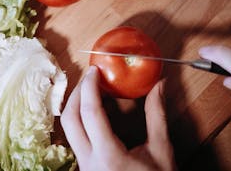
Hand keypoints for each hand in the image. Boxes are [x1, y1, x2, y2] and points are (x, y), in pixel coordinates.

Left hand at [61, 66, 175, 170]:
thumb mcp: (162, 151)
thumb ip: (157, 116)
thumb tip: (160, 85)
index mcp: (108, 156)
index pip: (90, 113)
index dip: (90, 87)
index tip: (95, 70)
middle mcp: (89, 162)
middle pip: (69, 119)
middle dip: (77, 93)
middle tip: (90, 77)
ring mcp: (84, 167)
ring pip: (69, 131)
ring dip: (76, 107)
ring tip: (92, 90)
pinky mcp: (86, 168)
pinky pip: (76, 139)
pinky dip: (81, 121)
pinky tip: (95, 113)